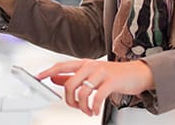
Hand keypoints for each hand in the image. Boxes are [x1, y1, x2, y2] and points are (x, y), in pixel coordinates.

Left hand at [37, 59, 153, 115]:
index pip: (61, 66)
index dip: (48, 71)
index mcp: (84, 63)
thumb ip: (72, 75)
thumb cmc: (113, 75)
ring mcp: (101, 73)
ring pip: (82, 92)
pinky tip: (95, 110)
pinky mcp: (111, 81)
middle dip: (69, 99)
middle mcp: (91, 66)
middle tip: (75, 106)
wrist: (137, 73)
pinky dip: (93, 107)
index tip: (37, 77)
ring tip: (87, 110)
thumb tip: (53, 78)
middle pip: (69, 83)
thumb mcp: (91, 73)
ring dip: (82, 106)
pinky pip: (96, 97)